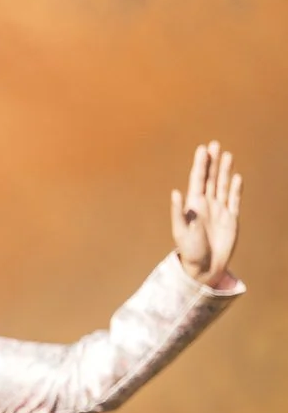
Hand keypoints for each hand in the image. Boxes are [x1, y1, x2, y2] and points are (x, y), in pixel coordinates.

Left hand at [171, 141, 240, 285]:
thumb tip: (175, 192)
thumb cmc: (190, 251)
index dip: (200, 164)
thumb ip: (179, 212)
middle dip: (213, 162)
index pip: (197, 180)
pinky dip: (236, 189)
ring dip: (225, 171)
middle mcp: (206, 205)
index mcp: (193, 205)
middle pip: (211, 178)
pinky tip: (237, 177)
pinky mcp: (231, 220)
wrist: (205, 268)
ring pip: (223, 186)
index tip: (202, 148)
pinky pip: (234, 200)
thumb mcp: (181, 231)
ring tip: (227, 155)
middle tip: (215, 144)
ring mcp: (219, 211)